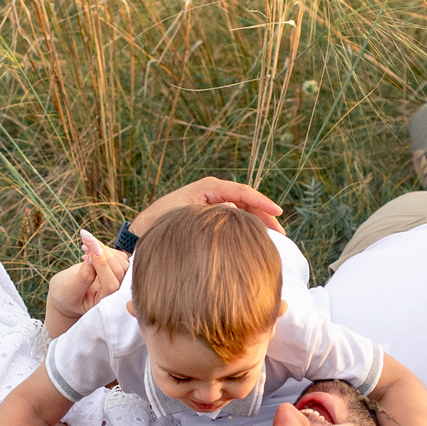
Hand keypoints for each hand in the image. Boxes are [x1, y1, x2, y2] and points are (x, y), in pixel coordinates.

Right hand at [46, 232, 130, 322]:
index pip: (111, 284)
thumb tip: (93, 257)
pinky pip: (119, 255)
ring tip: (86, 241)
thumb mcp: (68, 291)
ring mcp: (119, 282)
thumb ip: (82, 277)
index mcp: (104, 303)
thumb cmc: (66, 296)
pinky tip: (90, 247)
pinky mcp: (117, 271)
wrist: (67, 294)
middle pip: (118, 270)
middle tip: (86, 238)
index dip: (102, 265)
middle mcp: (115, 294)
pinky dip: (105, 247)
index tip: (90, 247)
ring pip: (121, 261)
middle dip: (103, 252)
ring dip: (104, 247)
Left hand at [129, 176, 282, 235]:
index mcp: (209, 187)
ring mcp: (213, 201)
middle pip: (247, 200)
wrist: (145, 227)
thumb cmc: (164, 220)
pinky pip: (235, 216)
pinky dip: (246, 225)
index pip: (242, 192)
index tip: (278, 213)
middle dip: (265, 214)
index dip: (262, 203)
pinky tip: (255, 238)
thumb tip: (235, 217)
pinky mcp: (211, 212)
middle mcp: (214, 191)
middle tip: (280, 232)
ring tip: (273, 236)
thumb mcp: (189, 217)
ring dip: (258, 221)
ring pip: (243, 209)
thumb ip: (213, 215)